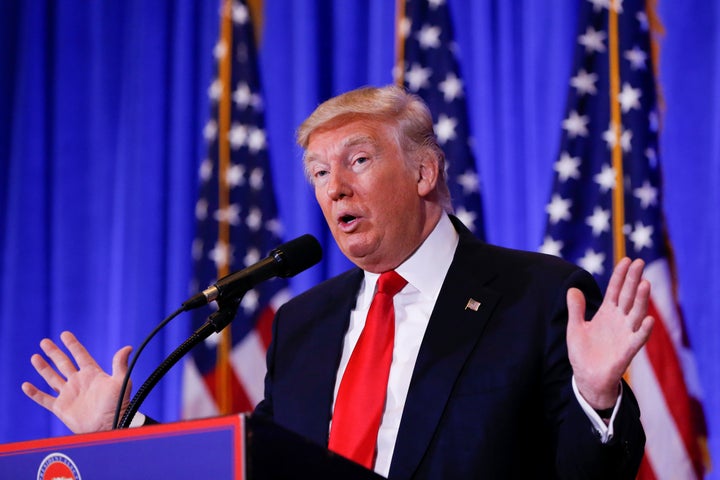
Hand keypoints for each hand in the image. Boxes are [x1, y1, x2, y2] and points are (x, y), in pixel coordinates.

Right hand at [21, 331, 131, 433]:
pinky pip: (44, 399)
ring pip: (52, 378)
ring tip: (35, 357)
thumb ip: (120, 364)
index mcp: (92, 374)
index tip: (65, 334)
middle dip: (54, 352)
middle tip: (45, 341)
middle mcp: (79, 382)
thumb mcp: (120, 382)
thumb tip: (128, 347)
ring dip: (43, 368)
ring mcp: (69, 394)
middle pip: (63, 363)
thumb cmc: (118, 405)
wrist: (109, 425)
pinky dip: (34, 393)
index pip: (80, 355)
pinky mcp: (61, 408)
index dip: (72, 345)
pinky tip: (26, 385)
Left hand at [567, 258, 653, 408]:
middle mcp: (619, 320)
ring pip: (636, 313)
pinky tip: (649, 319)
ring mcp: (625, 334)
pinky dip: (644, 330)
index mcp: (606, 313)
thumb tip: (572, 288)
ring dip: (641, 300)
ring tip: (645, 284)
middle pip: (628, 296)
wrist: (587, 377)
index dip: (620, 276)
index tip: (627, 260)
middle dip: (633, 280)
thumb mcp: (575, 327)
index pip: (615, 290)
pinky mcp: (627, 350)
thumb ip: (575, 309)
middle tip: (640, 262)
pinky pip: (638, 338)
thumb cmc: (583, 352)